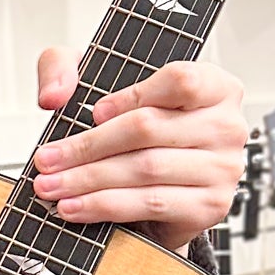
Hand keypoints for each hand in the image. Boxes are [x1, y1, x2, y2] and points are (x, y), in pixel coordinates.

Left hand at [31, 51, 246, 253]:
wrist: (152, 188)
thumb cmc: (133, 130)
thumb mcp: (96, 81)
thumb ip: (63, 67)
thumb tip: (53, 96)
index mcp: (215, 86)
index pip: (179, 80)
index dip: (131, 96)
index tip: (92, 113)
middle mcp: (228, 125)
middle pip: (150, 129)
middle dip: (88, 147)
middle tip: (47, 160)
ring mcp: (224, 169)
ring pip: (146, 169)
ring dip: (90, 180)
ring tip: (52, 187)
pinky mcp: (211, 207)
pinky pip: (152, 203)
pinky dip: (107, 206)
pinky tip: (77, 206)